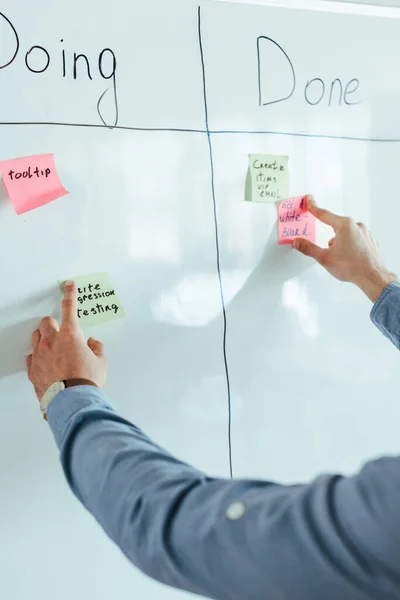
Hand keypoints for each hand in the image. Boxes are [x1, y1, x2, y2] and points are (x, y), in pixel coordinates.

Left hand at [27, 281, 106, 400]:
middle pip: (46, 322)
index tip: (69, 285)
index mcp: (71, 335)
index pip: (69, 307)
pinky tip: (45, 362)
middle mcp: (53, 342)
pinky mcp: (33, 369)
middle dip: (53, 323)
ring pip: (36, 337)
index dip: (70, 294)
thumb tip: (94, 343)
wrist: (72, 400)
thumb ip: (97, 348)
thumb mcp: (101, 362)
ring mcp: (40, 355)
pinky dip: (38, 357)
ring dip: (44, 338)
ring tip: (52, 347)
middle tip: (60, 331)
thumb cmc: (86, 381)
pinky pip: (31, 357)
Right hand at [292, 196, 397, 301]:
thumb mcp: (324, 258)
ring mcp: (365, 233)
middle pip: (336, 227)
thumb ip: (308, 248)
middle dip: (331, 240)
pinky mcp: (371, 241)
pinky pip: (356, 240)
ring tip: (343, 259)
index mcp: (344, 225)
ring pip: (346, 235)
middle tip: (331, 254)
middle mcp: (356, 226)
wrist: (373, 277)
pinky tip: (351, 259)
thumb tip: (298, 242)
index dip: (314, 207)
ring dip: (341, 244)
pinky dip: (351, 248)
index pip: (324, 214)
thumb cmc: (352, 267)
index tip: (309, 200)